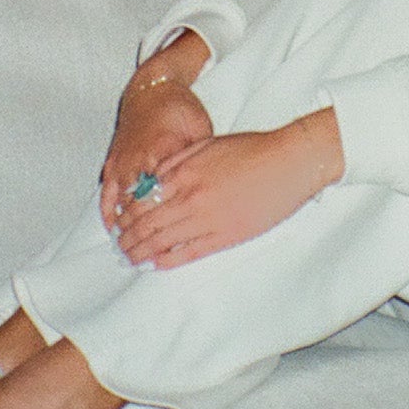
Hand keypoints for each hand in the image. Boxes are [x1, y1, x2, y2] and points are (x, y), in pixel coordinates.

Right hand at [98, 33, 213, 231]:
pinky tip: (112, 226)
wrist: (154, 88)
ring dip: (123, 225)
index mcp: (161, 151)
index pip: (158, 194)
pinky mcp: (114, 159)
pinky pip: (107, 188)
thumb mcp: (199, 133)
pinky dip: (108, 209)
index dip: (160, 220)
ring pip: (118, 199)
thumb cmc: (181, 110)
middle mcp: (137, 158)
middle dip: (138, 232)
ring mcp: (122, 159)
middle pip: (135, 203)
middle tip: (142, 255)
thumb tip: (206, 193)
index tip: (164, 242)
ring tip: (127, 248)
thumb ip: (198, 164)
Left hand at [110, 108, 344, 269]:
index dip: (125, 216)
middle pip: (146, 224)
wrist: (289, 162)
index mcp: (184, 173)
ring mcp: (207, 219)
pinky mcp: (226, 236)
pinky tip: (156, 264)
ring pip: (162, 241)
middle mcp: (190, 197)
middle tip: (119, 246)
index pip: (141, 200)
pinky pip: (189, 252)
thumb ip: (176, 162)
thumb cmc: (252, 150)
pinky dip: (168, 260)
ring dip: (141, 252)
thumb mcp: (207, 145)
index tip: (118, 223)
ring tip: (131, 258)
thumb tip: (150, 180)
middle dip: (128, 238)